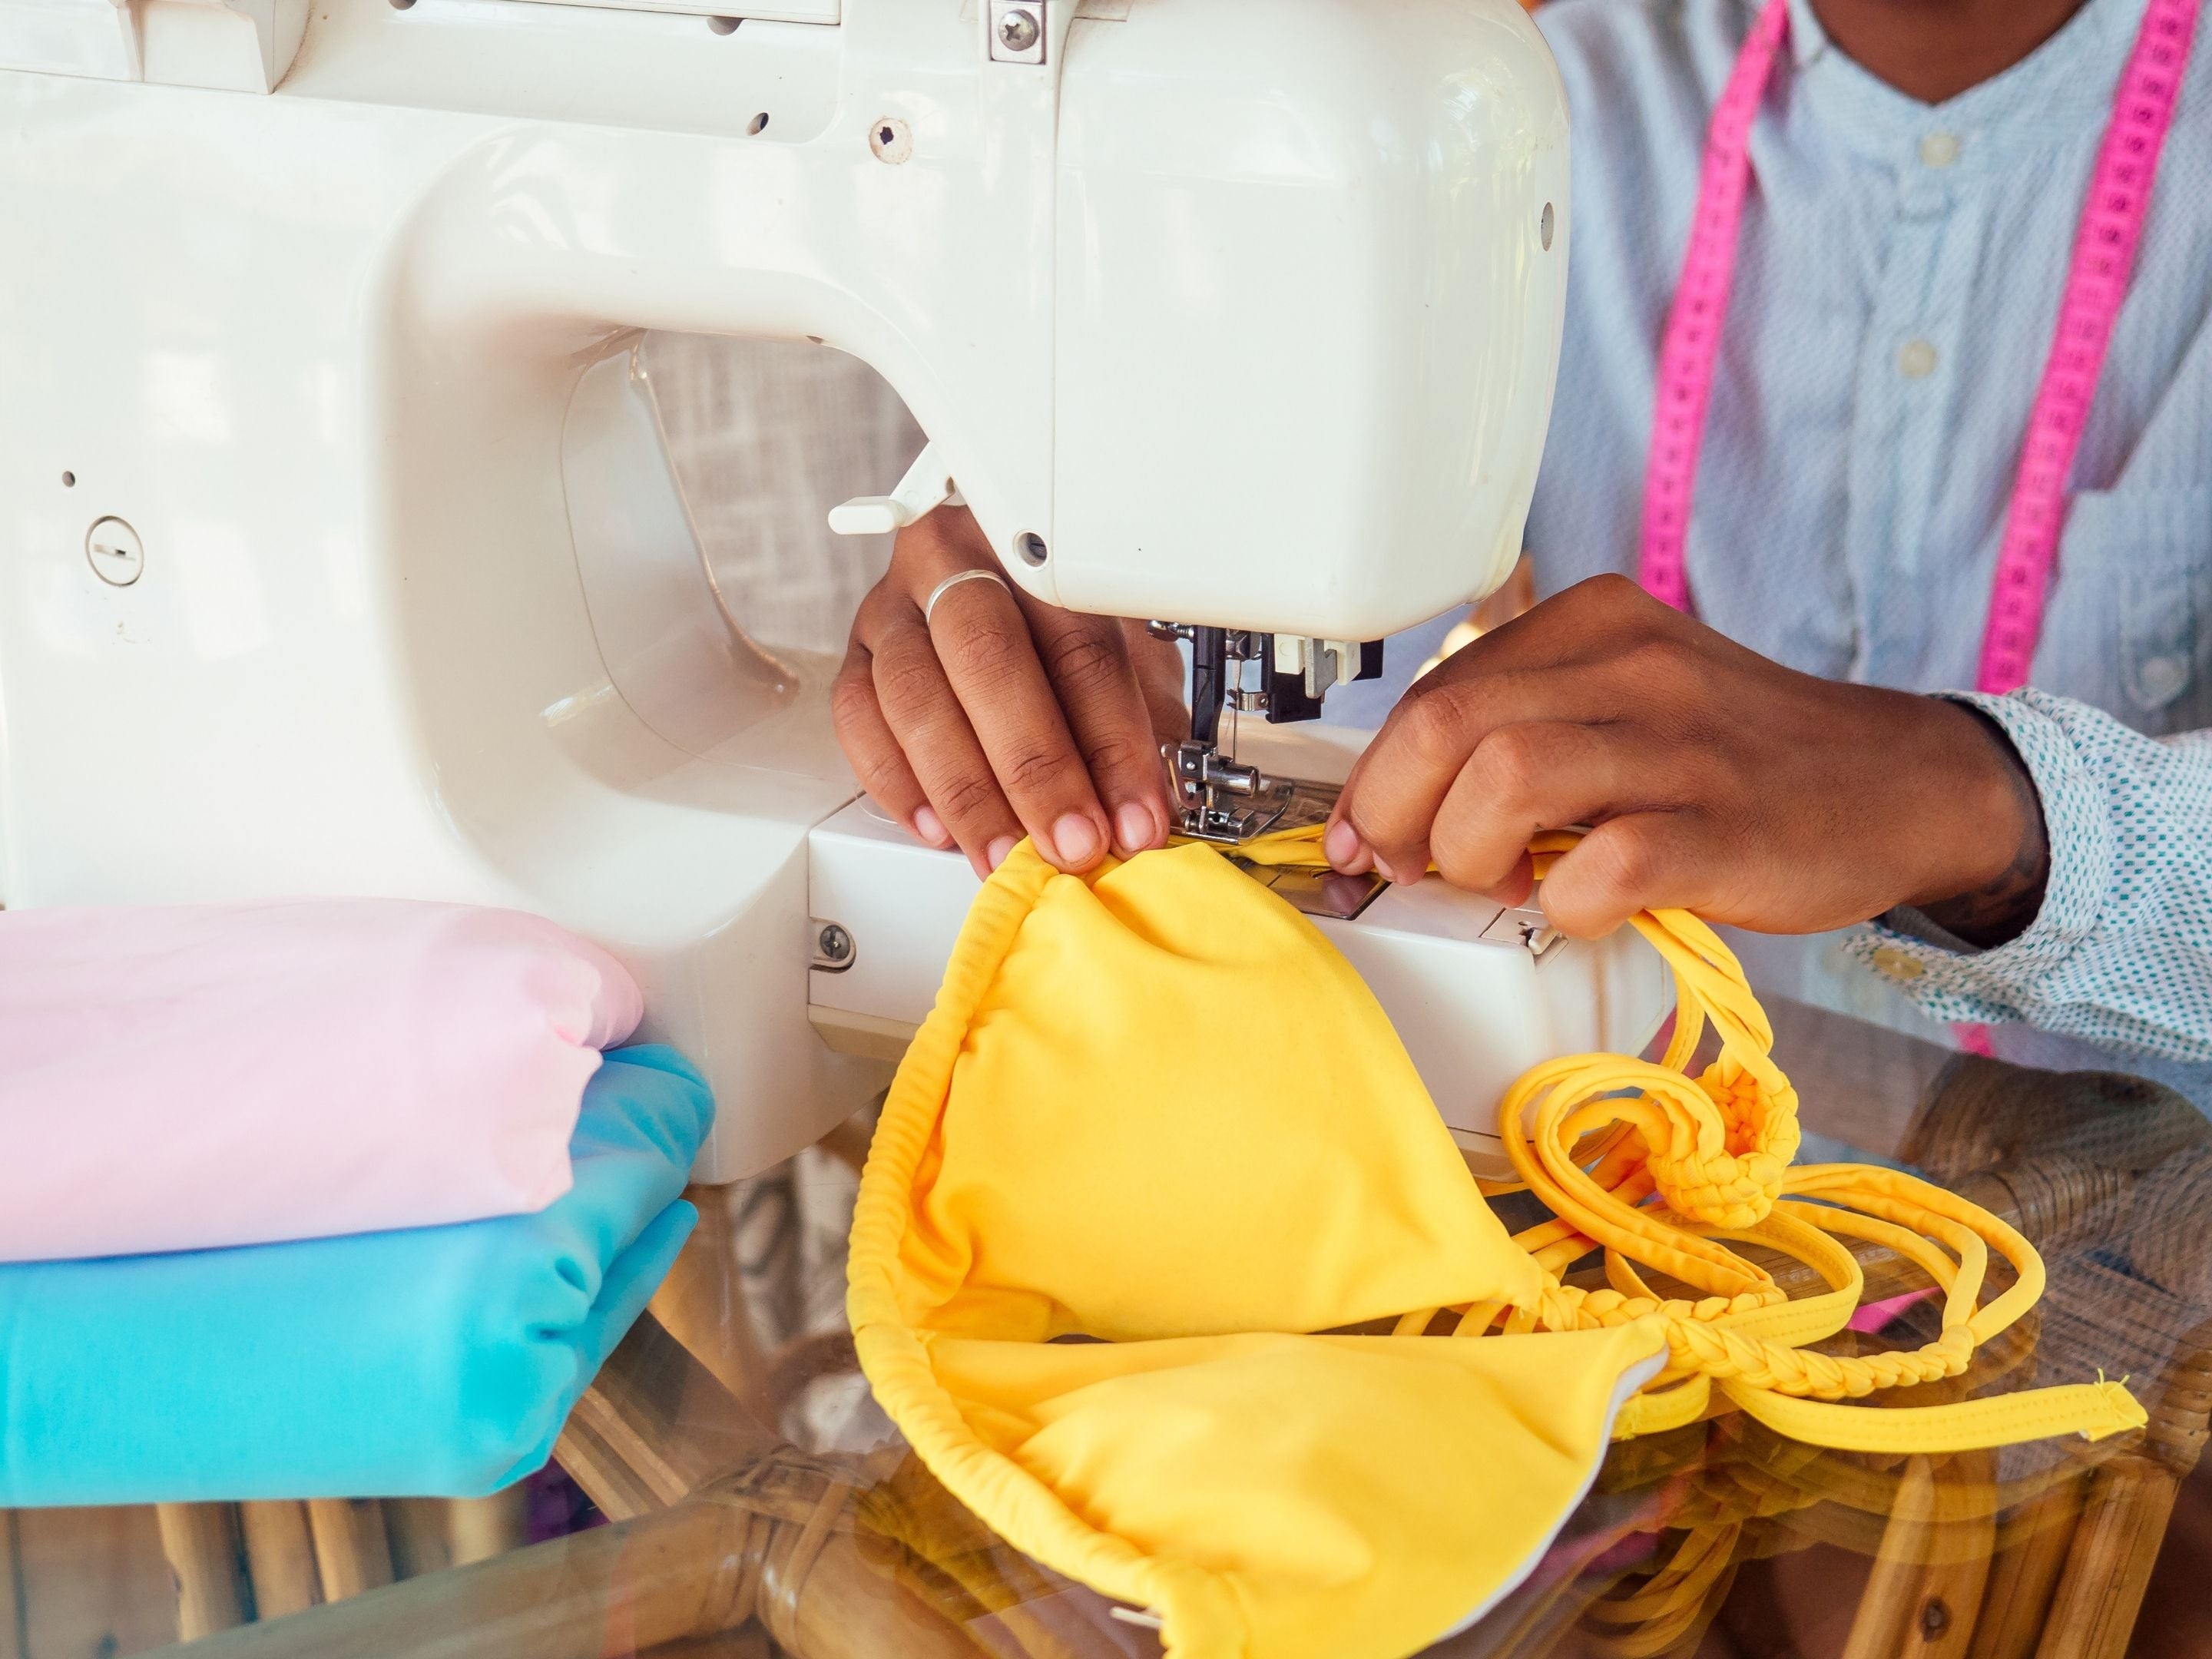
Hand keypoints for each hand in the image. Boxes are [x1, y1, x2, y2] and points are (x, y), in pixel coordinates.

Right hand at [832, 505, 1187, 878]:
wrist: (987, 576)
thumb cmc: (1063, 624)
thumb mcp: (1125, 649)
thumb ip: (1141, 719)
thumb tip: (1153, 808)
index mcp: (1037, 553)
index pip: (1080, 649)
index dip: (1113, 744)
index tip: (1135, 819)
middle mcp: (953, 562)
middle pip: (986, 659)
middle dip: (1035, 768)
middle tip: (1070, 842)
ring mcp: (893, 606)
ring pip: (913, 694)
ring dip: (966, 790)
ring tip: (1004, 853)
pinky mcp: (854, 651)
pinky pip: (857, 718)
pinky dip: (896, 782)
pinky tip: (937, 828)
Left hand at [1323, 575, 2049, 940]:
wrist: (1897, 783)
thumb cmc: (1735, 757)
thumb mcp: (1624, 700)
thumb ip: (1522, 725)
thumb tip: (1394, 801)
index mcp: (1592, 624)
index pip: (1435, 688)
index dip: (1376, 774)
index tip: (1363, 833)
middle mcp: (1632, 665)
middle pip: (1447, 723)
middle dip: (1393, 809)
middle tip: (1404, 866)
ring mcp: (1682, 743)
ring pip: (1508, 775)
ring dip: (1470, 849)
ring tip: (1499, 883)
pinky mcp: (1726, 826)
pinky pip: (1608, 862)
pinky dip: (1568, 900)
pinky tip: (1582, 907)